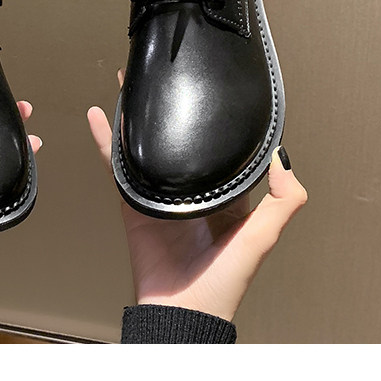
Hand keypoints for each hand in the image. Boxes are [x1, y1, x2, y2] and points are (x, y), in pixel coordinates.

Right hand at [87, 70, 306, 321]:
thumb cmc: (224, 280)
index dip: (214, 112)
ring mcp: (160, 188)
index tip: (209, 82)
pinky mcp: (133, 197)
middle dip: (170, 102)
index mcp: (225, 189)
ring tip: (131, 80)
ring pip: (146, 140)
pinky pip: (116, 162)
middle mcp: (192, 183)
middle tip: (164, 72)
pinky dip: (105, 138)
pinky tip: (98, 115)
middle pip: (178, 132)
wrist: (181, 309)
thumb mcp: (263, 236)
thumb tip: (281, 155)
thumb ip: (282, 200)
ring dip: (136, 111)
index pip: (220, 140)